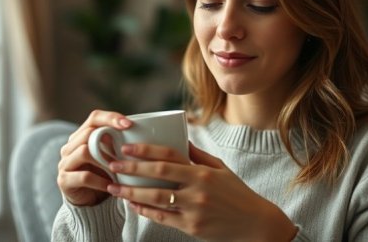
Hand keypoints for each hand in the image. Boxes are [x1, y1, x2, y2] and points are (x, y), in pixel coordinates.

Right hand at [57, 109, 131, 205]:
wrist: (89, 202)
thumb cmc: (104, 175)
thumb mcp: (112, 158)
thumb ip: (118, 144)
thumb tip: (139, 132)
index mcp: (81, 136)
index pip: (94, 117)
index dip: (111, 118)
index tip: (129, 124)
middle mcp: (70, 147)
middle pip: (88, 133)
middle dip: (109, 141)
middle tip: (125, 152)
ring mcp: (65, 163)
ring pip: (84, 152)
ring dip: (105, 161)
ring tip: (119, 169)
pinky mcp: (64, 180)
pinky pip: (84, 176)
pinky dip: (101, 181)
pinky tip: (112, 186)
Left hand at [105, 142, 297, 240]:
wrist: (255, 224)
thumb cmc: (237, 193)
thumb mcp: (220, 169)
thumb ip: (198, 156)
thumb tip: (180, 139)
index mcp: (202, 172)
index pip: (168, 156)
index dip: (145, 151)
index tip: (126, 148)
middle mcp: (196, 190)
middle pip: (156, 176)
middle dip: (130, 170)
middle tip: (111, 165)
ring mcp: (193, 210)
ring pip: (154, 199)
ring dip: (131, 192)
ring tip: (114, 187)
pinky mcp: (191, 227)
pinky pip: (162, 218)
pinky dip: (145, 210)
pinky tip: (133, 204)